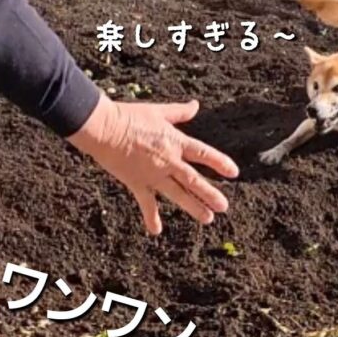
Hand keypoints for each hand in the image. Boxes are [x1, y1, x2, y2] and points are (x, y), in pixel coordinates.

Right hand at [68, 93, 239, 234]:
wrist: (104, 128)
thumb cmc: (129, 116)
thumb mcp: (158, 111)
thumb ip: (179, 112)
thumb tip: (195, 105)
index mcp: (175, 142)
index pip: (203, 154)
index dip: (219, 163)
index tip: (234, 173)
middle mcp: (168, 161)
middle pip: (194, 180)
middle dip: (210, 194)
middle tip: (223, 207)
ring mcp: (153, 174)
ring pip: (177, 194)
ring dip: (193, 207)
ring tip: (208, 218)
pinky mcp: (137, 183)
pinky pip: (146, 203)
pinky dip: (151, 217)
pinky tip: (156, 231)